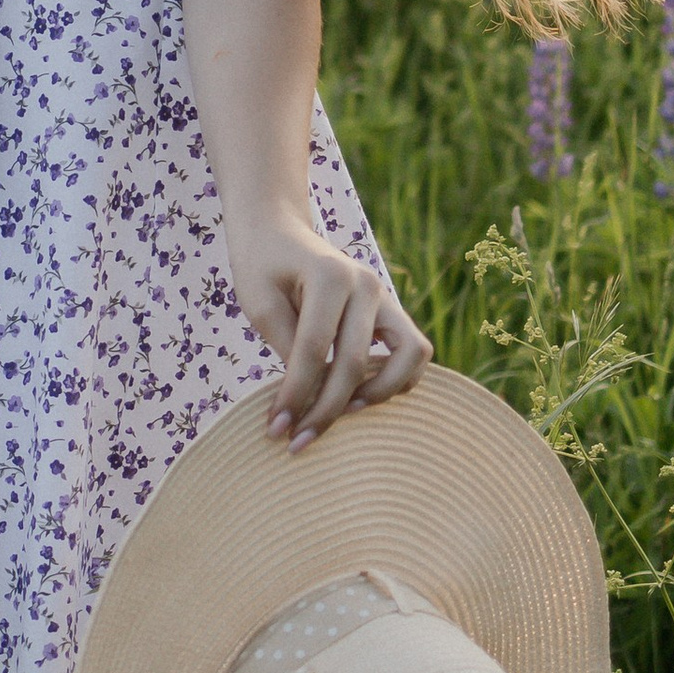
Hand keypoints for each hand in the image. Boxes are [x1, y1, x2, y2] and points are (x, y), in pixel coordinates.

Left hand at [228, 217, 430, 450]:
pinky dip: (397, 379)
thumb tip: (308, 401)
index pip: (314, 349)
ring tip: (341, 415)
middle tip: (297, 441)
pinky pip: (414, 351)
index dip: (295, 395)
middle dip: (325, 410)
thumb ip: (287, 346)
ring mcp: (386, 295)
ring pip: (409, 356)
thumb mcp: (259, 302)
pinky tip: (361, 397)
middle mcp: (367, 283)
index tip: (275, 430)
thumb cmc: (262, 266)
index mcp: (330, 274)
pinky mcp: (391, 310)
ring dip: (378, 393)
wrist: (278, 231)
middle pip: (354, 362)